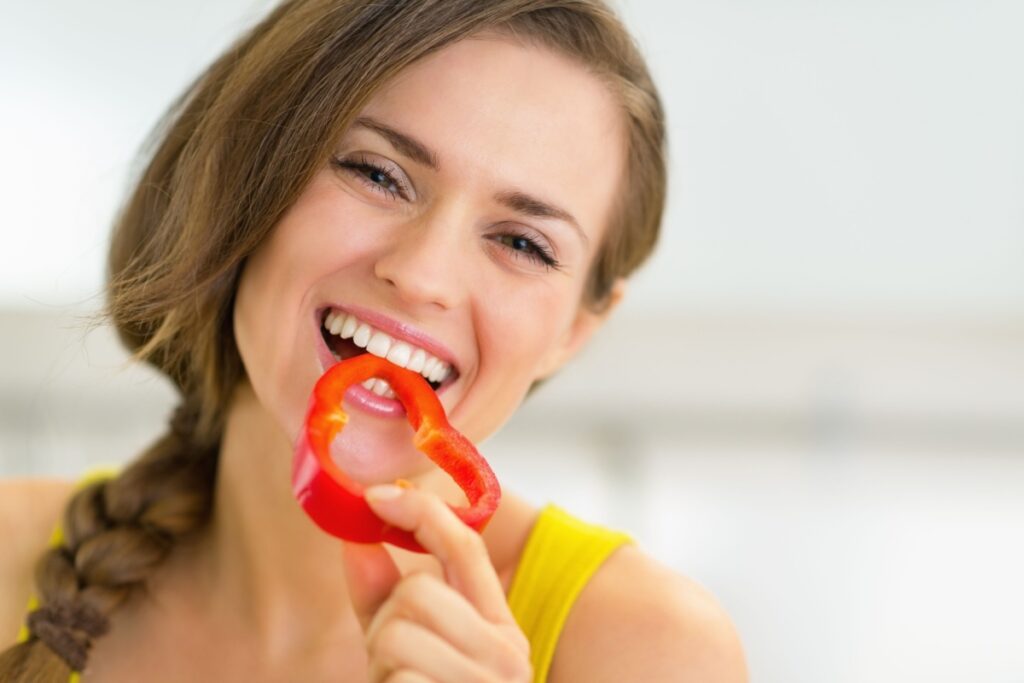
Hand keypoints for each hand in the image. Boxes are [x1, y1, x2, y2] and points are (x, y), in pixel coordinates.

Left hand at [341, 484, 531, 682]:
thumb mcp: (411, 646)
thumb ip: (384, 595)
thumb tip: (355, 541)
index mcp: (503, 630)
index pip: (467, 547)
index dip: (420, 511)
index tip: (375, 496)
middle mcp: (507, 655)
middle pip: (417, 589)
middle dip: (384, 621)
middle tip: (392, 661)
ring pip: (395, 634)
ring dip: (379, 663)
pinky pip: (397, 681)